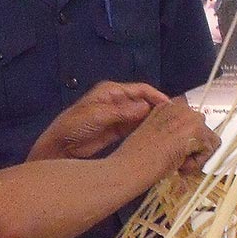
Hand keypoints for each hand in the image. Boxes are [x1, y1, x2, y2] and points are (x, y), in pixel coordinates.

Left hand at [29, 81, 169, 160]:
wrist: (59, 147)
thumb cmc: (74, 126)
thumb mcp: (97, 115)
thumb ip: (122, 111)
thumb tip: (146, 108)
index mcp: (112, 91)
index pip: (141, 89)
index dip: (157, 96)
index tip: (173, 107)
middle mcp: (117, 101)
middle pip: (144, 102)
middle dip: (159, 109)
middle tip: (178, 121)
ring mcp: (118, 116)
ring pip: (142, 116)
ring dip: (155, 121)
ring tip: (173, 130)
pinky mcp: (117, 131)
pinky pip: (136, 128)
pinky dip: (146, 130)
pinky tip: (158, 137)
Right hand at [116, 97, 219, 181]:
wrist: (130, 166)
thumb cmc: (135, 157)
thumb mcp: (154, 135)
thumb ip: (171, 131)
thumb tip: (189, 142)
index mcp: (167, 106)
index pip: (192, 121)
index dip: (187, 140)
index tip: (175, 150)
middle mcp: (179, 107)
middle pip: (204, 129)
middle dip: (194, 147)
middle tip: (177, 160)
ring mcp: (189, 117)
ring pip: (209, 140)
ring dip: (196, 156)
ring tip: (177, 164)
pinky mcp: (196, 131)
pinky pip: (208, 151)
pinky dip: (196, 163)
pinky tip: (179, 165)